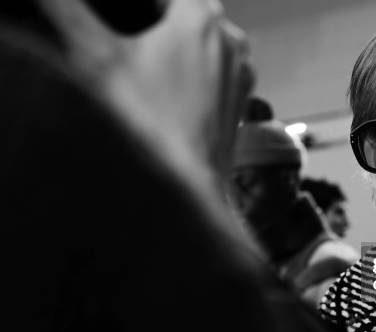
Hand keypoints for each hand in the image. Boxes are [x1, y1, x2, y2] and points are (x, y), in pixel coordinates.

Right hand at [42, 0, 253, 180]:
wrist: (187, 190)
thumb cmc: (150, 129)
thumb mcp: (98, 61)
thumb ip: (72, 14)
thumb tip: (56, 1)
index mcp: (201, 19)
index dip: (142, 4)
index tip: (125, 20)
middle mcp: (231, 44)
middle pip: (190, 15)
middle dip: (160, 25)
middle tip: (132, 46)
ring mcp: (240, 77)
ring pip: (207, 46)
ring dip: (181, 52)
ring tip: (149, 76)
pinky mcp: (241, 106)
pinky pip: (218, 78)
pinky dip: (197, 80)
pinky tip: (171, 102)